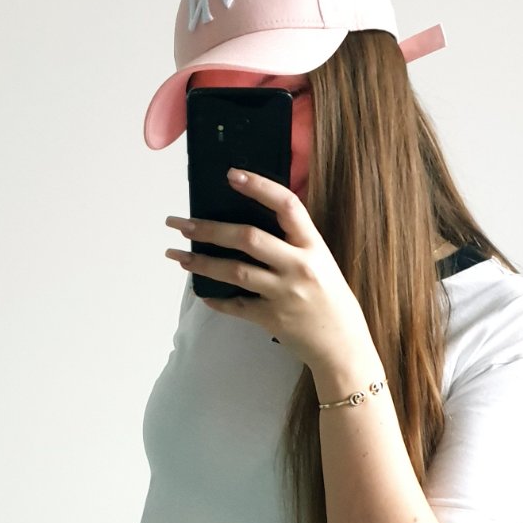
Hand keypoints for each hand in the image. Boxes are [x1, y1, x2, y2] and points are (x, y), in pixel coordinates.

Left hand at [164, 168, 371, 376]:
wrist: (343, 347)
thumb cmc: (331, 301)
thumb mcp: (322, 263)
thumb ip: (294, 244)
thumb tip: (253, 225)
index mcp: (313, 246)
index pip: (287, 205)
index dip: (259, 187)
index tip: (232, 174)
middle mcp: (299, 266)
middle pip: (248, 238)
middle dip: (209, 229)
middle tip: (180, 224)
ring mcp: (284, 294)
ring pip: (235, 271)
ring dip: (202, 263)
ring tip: (179, 257)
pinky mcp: (272, 319)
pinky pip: (237, 306)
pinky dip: (217, 300)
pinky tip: (203, 293)